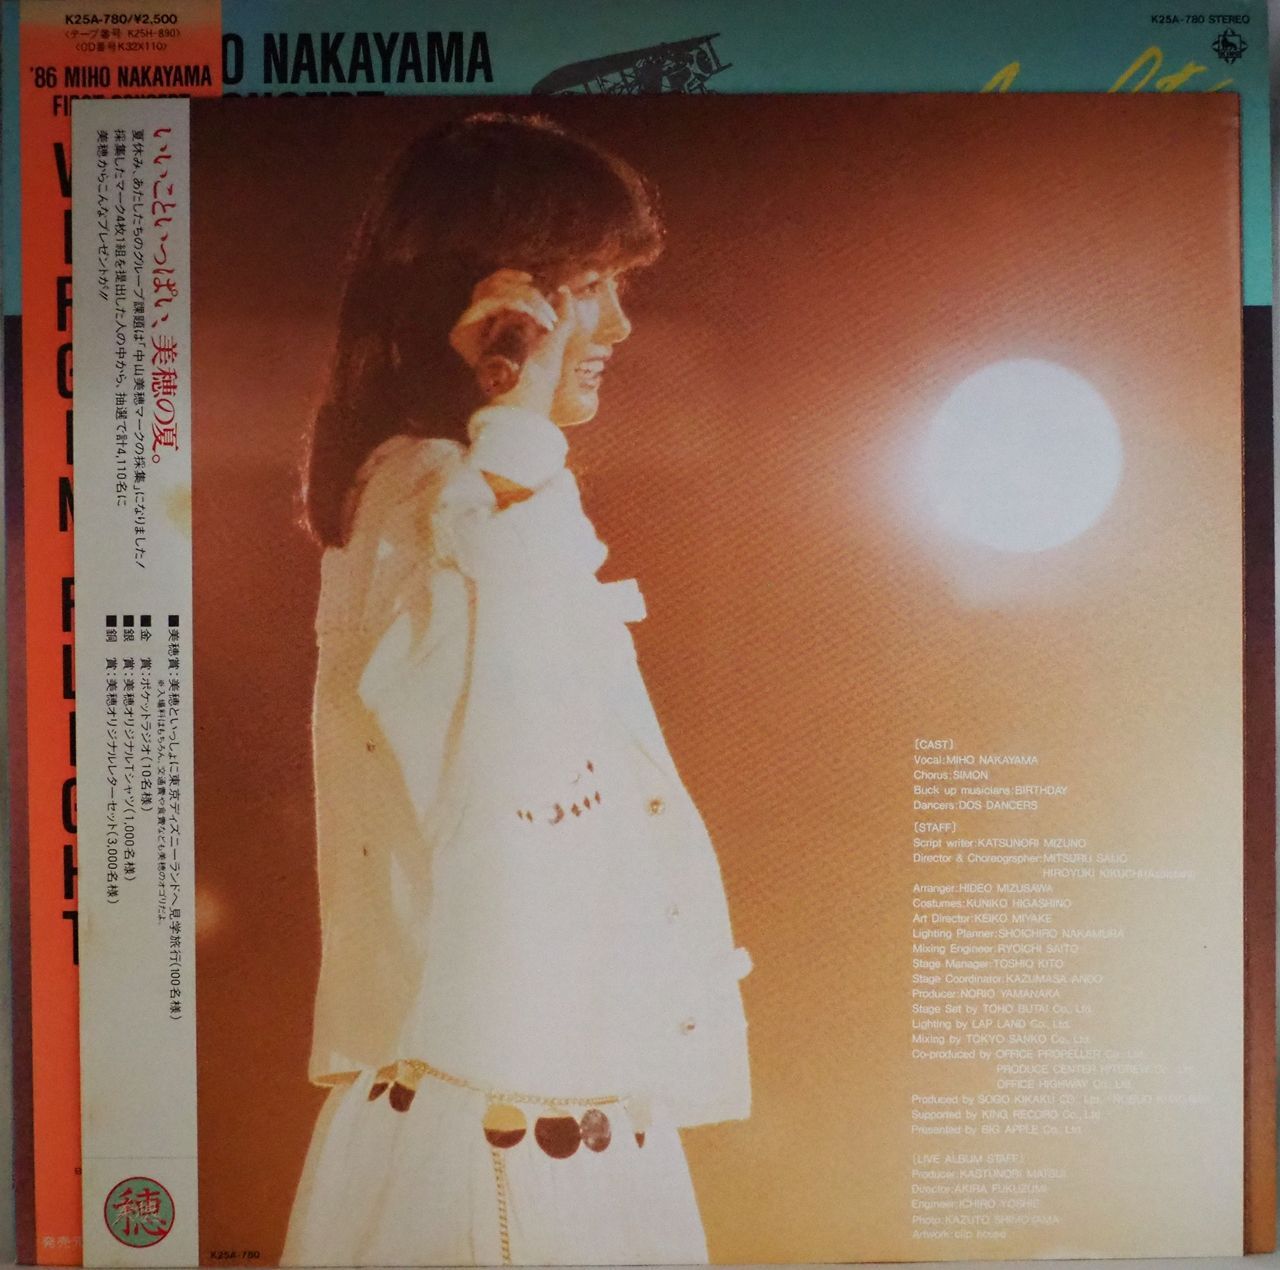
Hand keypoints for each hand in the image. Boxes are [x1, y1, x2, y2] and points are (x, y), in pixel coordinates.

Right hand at [449, 269, 578, 417]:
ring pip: (489, 291)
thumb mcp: (556, 341)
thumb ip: (563, 317)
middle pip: (489, 285)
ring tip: (546, 321)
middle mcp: (478, 326)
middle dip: (523, 290)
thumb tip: (564, 291)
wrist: (530, 398)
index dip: (510, 278)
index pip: (493, 288)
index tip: (534, 280)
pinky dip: (512, 304)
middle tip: (547, 313)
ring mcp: (468, 330)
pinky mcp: (461, 335)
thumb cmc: (541, 379)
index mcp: (495, 325)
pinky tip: (532, 319)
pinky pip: (484, 304)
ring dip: (524, 299)